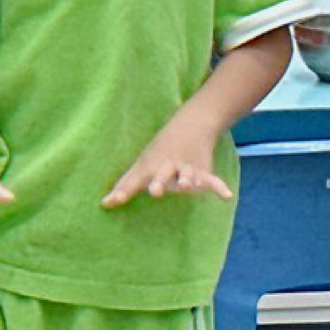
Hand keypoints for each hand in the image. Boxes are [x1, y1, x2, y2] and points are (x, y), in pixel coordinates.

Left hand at [104, 116, 232, 206]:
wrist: (191, 125)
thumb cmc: (159, 151)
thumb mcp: (142, 165)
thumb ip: (124, 186)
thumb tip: (104, 205)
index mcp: (150, 166)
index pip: (135, 180)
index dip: (123, 190)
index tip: (112, 202)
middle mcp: (168, 166)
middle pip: (163, 175)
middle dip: (160, 182)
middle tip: (156, 190)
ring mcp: (186, 168)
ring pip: (188, 174)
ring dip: (188, 180)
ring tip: (188, 186)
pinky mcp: (203, 170)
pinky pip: (212, 180)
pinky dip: (219, 187)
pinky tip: (226, 197)